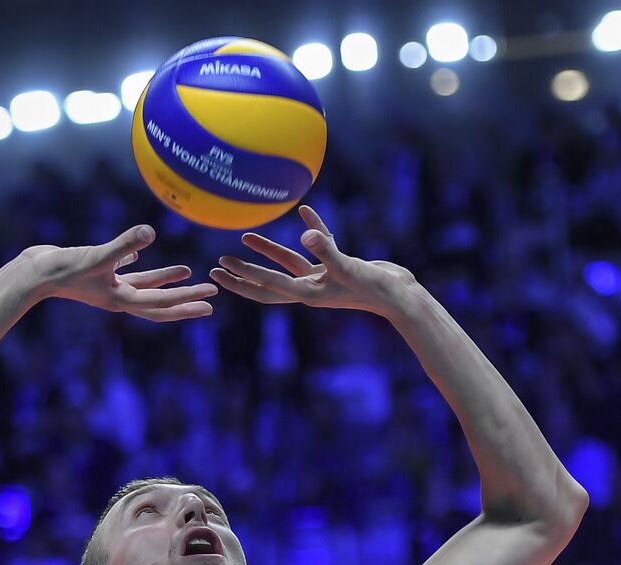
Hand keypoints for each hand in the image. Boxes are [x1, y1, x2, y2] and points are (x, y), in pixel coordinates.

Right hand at [22, 225, 217, 320]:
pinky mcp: (98, 273)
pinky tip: (142, 252)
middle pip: (160, 302)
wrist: (32, 272)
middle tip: (212, 297)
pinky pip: (124, 270)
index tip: (211, 299)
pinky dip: (137, 263)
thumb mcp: (98, 255)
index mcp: (122, 299)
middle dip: (186, 300)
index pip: (162, 302)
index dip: (187, 299)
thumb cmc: (63, 268)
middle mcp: (119, 296)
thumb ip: (124, 244)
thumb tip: (151, 232)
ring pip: (145, 284)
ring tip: (188, 272)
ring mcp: (108, 285)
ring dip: (167, 280)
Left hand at [211, 206, 415, 315]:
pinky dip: (312, 229)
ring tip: (245, 238)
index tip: (219, 272)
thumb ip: (327, 250)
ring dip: (268, 251)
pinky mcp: (338, 265)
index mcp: (309, 293)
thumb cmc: (376, 288)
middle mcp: (312, 287)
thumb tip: (305, 232)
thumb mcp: (350, 268)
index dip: (242, 279)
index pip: (268, 286)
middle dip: (244, 274)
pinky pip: (320, 245)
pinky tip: (303, 211)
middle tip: (218, 266)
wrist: (402, 296)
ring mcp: (324, 277)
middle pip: (269, 282)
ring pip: (289, 262)